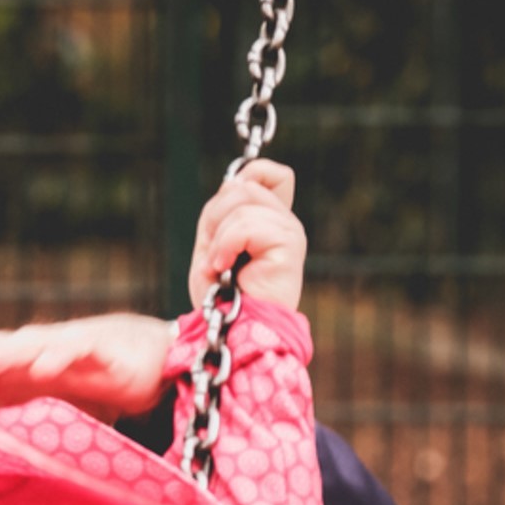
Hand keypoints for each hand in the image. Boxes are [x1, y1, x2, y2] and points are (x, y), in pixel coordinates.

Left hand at [0, 313, 174, 424]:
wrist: (155, 360)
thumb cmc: (91, 382)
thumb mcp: (43, 408)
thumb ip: (4, 418)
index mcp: (18, 363)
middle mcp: (36, 349)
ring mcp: (67, 345)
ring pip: (26, 344)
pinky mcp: (104, 349)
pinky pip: (77, 348)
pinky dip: (57, 355)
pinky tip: (41, 369)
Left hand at [189, 160, 306, 310]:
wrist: (230, 330)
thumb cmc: (221, 296)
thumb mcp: (213, 242)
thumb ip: (223, 210)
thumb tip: (234, 181)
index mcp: (271, 221)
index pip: (272, 174)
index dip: (245, 178)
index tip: (222, 216)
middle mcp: (286, 223)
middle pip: (244, 185)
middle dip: (214, 217)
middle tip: (214, 254)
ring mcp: (291, 232)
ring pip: (242, 200)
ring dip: (217, 237)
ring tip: (219, 266)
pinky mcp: (289, 245)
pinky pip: (245, 225)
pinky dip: (224, 246)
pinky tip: (224, 269)